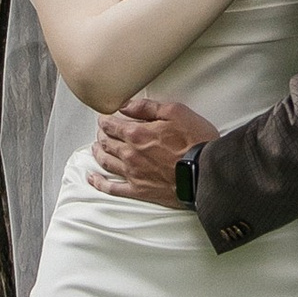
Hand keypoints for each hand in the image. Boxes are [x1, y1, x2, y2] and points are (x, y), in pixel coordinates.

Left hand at [88, 92, 217, 204]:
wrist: (205, 173)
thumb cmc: (196, 142)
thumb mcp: (176, 112)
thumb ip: (148, 107)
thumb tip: (126, 105)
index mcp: (137, 133)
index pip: (111, 125)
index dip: (104, 120)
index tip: (103, 118)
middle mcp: (130, 154)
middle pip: (106, 143)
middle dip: (101, 135)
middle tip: (101, 131)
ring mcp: (132, 173)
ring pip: (106, 162)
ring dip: (98, 153)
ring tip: (95, 148)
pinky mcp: (139, 190)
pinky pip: (112, 188)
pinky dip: (99, 183)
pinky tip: (92, 179)